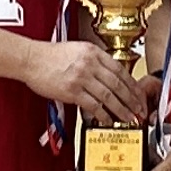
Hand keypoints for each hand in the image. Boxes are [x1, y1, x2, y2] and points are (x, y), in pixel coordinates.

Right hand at [23, 38, 144, 123]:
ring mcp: (81, 77)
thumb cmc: (51, 56)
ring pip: (108, 96)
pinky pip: (93, 105)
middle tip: (139, 110)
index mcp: (93, 52)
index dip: (132, 85)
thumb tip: (110, 76)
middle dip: (131, 100)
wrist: (31, 59)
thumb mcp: (78, 50)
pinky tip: (107, 120)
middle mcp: (90, 63)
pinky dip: (103, 114)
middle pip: (118, 84)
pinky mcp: (72, 90)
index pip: (120, 70)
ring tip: (128, 118)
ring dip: (121, 109)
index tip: (139, 95)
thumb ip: (95, 60)